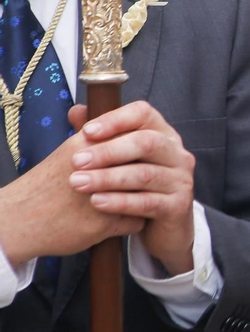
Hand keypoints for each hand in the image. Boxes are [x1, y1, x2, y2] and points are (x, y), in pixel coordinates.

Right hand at [0, 119, 142, 267]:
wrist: (18, 220)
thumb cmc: (46, 185)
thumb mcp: (66, 153)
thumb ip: (85, 134)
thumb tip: (85, 108)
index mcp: (88, 146)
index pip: (137, 139)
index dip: (143, 150)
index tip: (141, 157)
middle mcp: (99, 168)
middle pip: (146, 166)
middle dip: (149, 172)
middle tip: (147, 177)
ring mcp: (104, 197)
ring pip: (146, 194)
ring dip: (143, 197)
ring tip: (133, 198)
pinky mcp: (105, 223)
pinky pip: (137, 221)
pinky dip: (131, 222)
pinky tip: (119, 221)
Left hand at [67, 101, 195, 273]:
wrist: (162, 228)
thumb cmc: (137, 189)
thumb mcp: (120, 160)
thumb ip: (101, 136)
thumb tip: (77, 110)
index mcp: (164, 135)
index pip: (144, 114)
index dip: (115, 119)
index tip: (86, 131)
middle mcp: (178, 154)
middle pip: (146, 142)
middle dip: (108, 151)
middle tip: (76, 161)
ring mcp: (181, 180)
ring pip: (144, 174)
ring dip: (108, 178)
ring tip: (78, 183)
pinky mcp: (179, 206)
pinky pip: (147, 202)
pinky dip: (120, 202)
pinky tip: (97, 202)